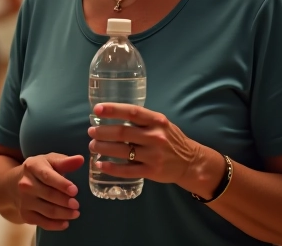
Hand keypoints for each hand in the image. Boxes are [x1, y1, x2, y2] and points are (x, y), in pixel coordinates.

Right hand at [15, 153, 83, 230]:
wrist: (15, 183)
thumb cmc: (39, 170)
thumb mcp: (50, 161)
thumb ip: (65, 161)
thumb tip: (81, 159)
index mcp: (32, 167)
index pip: (48, 177)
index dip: (62, 184)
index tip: (75, 191)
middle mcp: (25, 184)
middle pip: (49, 195)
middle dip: (65, 201)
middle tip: (77, 204)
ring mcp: (24, 201)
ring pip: (47, 211)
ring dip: (64, 214)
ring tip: (76, 213)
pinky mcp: (25, 214)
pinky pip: (42, 223)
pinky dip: (56, 225)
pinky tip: (66, 223)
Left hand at [88, 103, 205, 188]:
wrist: (190, 162)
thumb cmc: (171, 139)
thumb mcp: (161, 124)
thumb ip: (141, 120)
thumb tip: (112, 115)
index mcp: (156, 121)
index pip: (132, 112)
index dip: (113, 110)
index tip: (97, 110)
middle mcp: (155, 136)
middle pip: (123, 133)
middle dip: (103, 132)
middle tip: (91, 131)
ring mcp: (153, 155)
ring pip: (122, 151)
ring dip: (103, 148)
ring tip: (93, 145)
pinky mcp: (151, 171)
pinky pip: (127, 170)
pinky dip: (112, 167)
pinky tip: (101, 164)